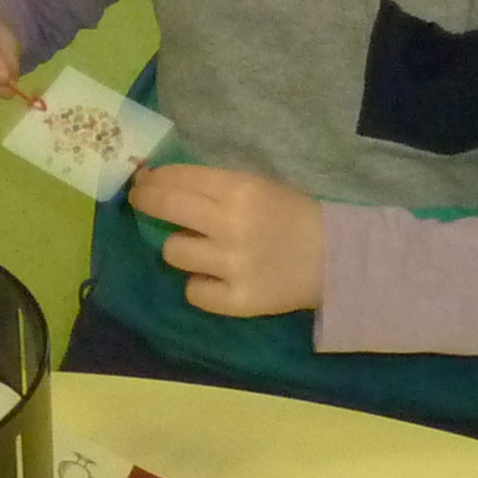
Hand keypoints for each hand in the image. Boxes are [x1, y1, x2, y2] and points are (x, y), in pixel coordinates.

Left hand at [125, 163, 325, 317]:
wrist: (336, 259)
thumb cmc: (293, 216)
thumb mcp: (260, 186)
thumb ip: (216, 184)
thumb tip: (161, 180)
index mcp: (240, 188)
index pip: (179, 178)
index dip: (153, 179)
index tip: (144, 182)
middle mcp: (231, 224)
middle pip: (165, 207)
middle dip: (145, 200)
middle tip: (141, 201)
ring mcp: (232, 264)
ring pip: (173, 252)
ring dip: (181, 248)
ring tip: (200, 250)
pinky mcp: (237, 300)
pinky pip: (193, 292)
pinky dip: (201, 286)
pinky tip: (217, 279)